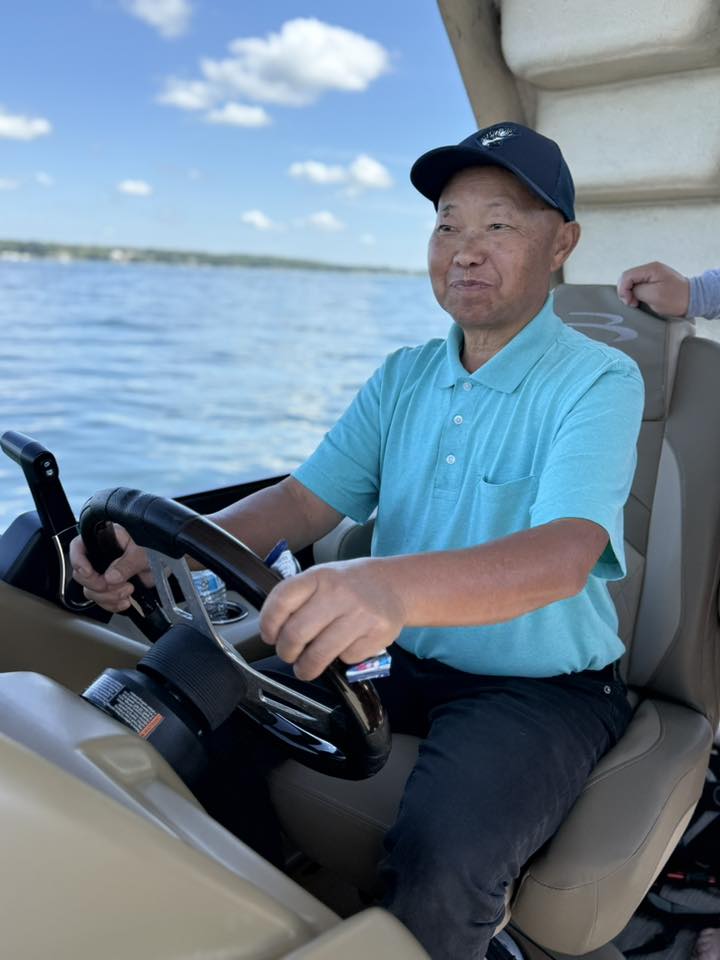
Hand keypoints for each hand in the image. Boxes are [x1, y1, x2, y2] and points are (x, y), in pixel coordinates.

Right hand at [70, 524, 152, 612]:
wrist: (167, 568)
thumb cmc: (156, 551)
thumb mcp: (143, 554)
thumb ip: (127, 564)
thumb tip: (110, 577)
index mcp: (105, 538)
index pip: (78, 546)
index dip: (78, 560)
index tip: (87, 573)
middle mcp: (100, 555)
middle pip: (81, 574)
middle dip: (97, 585)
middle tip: (112, 585)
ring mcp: (104, 573)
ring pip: (90, 591)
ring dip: (108, 596)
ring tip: (128, 590)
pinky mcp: (110, 588)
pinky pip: (101, 601)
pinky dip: (112, 605)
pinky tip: (125, 601)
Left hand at [260, 558, 406, 680]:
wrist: (394, 584)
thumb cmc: (351, 585)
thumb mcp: (323, 578)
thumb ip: (299, 598)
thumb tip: (274, 629)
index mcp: (320, 576)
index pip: (282, 600)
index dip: (268, 623)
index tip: (269, 635)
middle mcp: (339, 593)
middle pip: (296, 633)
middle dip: (286, 652)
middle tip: (288, 655)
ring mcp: (360, 614)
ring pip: (319, 654)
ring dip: (306, 667)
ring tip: (306, 667)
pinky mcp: (377, 634)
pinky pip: (347, 658)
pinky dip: (341, 659)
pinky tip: (345, 647)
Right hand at [617, 261, 689, 315]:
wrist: (693, 299)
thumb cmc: (675, 298)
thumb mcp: (654, 295)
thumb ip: (637, 290)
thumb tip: (629, 291)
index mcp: (650, 269)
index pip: (626, 275)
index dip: (623, 289)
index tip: (629, 302)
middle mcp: (650, 269)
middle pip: (628, 278)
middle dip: (626, 291)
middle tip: (632, 303)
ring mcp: (652, 274)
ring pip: (632, 282)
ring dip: (631, 293)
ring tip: (637, 303)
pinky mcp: (654, 281)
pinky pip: (639, 285)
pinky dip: (637, 293)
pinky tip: (641, 300)